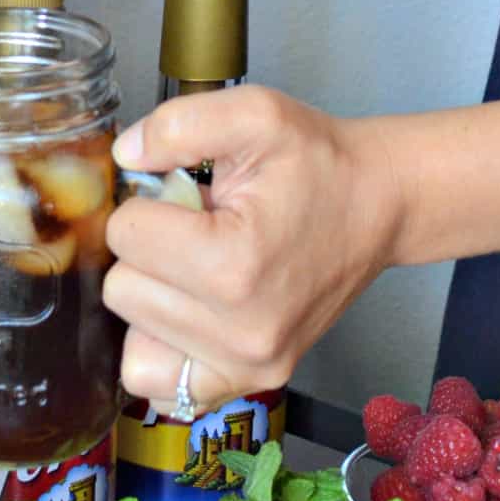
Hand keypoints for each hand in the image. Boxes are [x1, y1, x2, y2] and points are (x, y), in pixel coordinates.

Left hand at [104, 85, 403, 415]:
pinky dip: (164, 349)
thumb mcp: (256, 114)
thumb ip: (179, 124)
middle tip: (199, 232)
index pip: (124, 234)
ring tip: (201, 270)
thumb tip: (126, 155)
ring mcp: (250, 364)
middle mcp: (243, 330)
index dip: (148, 204)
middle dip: (149, 253)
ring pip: (132, 339)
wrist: (377, 203)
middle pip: (122, 291)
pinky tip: (194, 311)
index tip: (189, 198)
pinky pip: (162, 387)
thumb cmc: (319, 163)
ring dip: (154, 300)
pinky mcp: (254, 380)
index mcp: (235, 263)